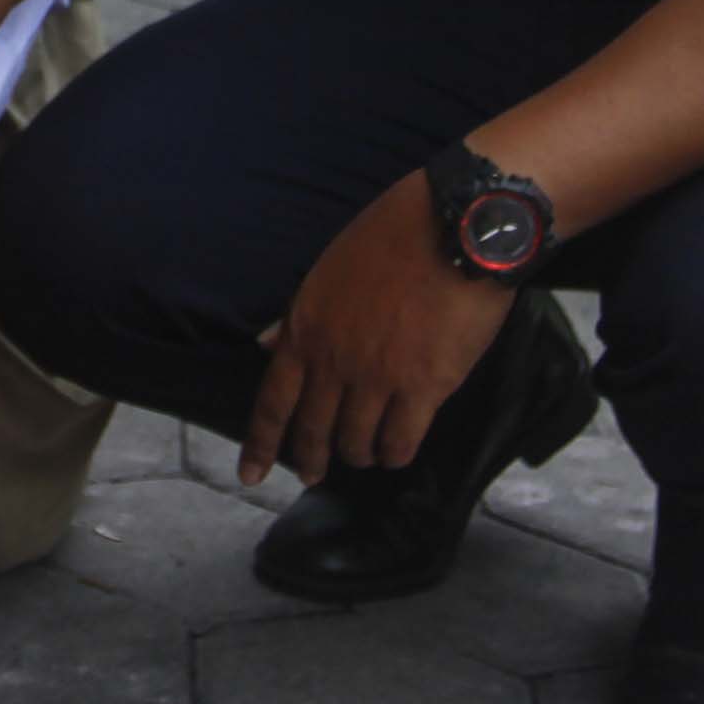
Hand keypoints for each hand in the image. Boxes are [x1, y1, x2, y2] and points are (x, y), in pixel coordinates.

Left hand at [240, 172, 514, 486]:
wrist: (453, 228)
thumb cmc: (390, 238)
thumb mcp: (326, 273)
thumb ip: (297, 317)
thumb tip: (266, 345)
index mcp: (304, 330)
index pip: (272, 402)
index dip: (260, 444)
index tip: (249, 474)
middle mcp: (334, 361)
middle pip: (313, 430)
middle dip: (309, 459)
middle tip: (311, 475)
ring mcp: (378, 377)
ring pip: (357, 441)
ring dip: (357, 455)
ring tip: (363, 456)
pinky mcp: (425, 386)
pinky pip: (401, 439)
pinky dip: (394, 453)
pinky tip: (395, 453)